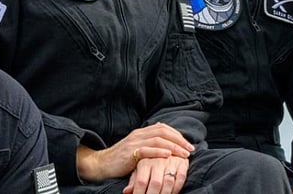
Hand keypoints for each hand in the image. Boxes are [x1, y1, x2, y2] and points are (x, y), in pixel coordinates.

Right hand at [76, 122, 193, 181]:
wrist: (102, 164)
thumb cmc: (121, 159)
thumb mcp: (137, 148)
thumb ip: (149, 142)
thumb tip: (165, 137)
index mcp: (141, 132)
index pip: (163, 128)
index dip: (177, 134)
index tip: (188, 144)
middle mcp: (138, 135)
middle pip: (163, 132)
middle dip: (179, 140)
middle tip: (190, 148)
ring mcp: (133, 143)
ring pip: (157, 140)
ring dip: (173, 146)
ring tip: (184, 154)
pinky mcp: (129, 153)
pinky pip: (146, 150)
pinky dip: (159, 152)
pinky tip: (168, 155)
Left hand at [123, 155, 188, 193]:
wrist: (169, 147)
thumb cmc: (151, 162)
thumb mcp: (140, 170)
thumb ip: (134, 181)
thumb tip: (126, 192)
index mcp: (144, 162)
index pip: (141, 181)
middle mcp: (157, 161)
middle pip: (156, 183)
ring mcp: (170, 161)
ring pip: (168, 182)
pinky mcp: (182, 163)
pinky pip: (181, 178)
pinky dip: (177, 188)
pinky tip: (172, 193)